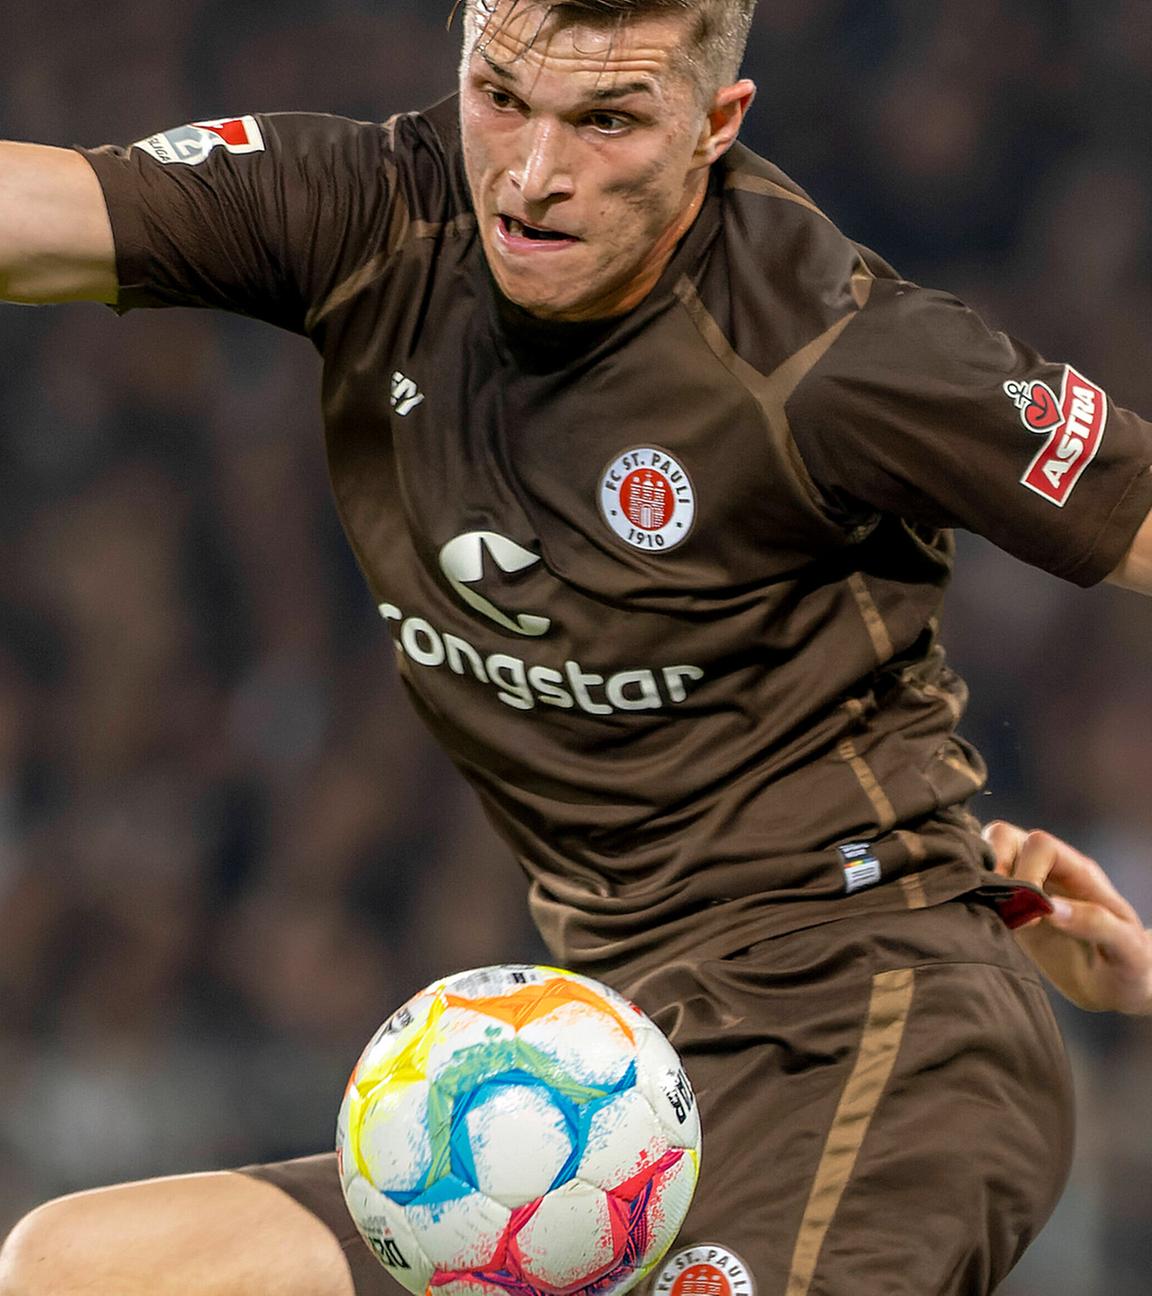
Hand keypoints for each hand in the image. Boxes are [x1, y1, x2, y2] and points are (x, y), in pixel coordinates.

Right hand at [982, 821, 1151, 1014]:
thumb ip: (1096, 924)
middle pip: (1004, 835)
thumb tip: (1051, 909)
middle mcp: (1049, 871)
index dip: (1028, 872)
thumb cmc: (1129, 968)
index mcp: (1080, 873)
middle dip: (995, 868)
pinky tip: (985, 920)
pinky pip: (979, 881)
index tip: (1032, 915)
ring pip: (986, 851)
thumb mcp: (1128, 950)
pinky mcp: (1009, 905)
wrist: (1117, 987)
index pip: (1040, 845)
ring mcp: (1026, 885)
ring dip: (979, 878)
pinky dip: (972, 893)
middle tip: (1004, 911)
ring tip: (992, 913)